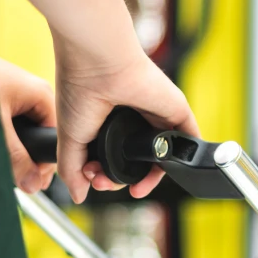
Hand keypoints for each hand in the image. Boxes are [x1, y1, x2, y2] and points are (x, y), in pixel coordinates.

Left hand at [0, 54, 56, 193]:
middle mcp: (32, 92)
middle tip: (10, 176)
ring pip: (21, 131)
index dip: (45, 162)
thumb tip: (34, 185)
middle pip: (39, 135)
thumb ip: (15, 158)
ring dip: (10, 148)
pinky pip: (8, 122)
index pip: (56, 137)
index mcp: (41, 94)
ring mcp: (15, 93)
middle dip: (26, 158)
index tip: (31, 181)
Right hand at [55, 44, 198, 203]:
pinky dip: (183, 160)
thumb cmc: (79, 89)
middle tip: (105, 183)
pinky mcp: (177, 111)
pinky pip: (188, 141)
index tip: (92, 178)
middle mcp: (134, 119)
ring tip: (134, 187)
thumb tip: (79, 194)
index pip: (114, 158)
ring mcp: (156, 116)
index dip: (104, 175)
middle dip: (121, 180)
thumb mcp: (70, 138)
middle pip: (136, 161)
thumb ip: (73, 169)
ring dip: (150, 179)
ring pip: (161, 156)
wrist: (98, 63)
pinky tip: (166, 172)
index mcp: (109, 122)